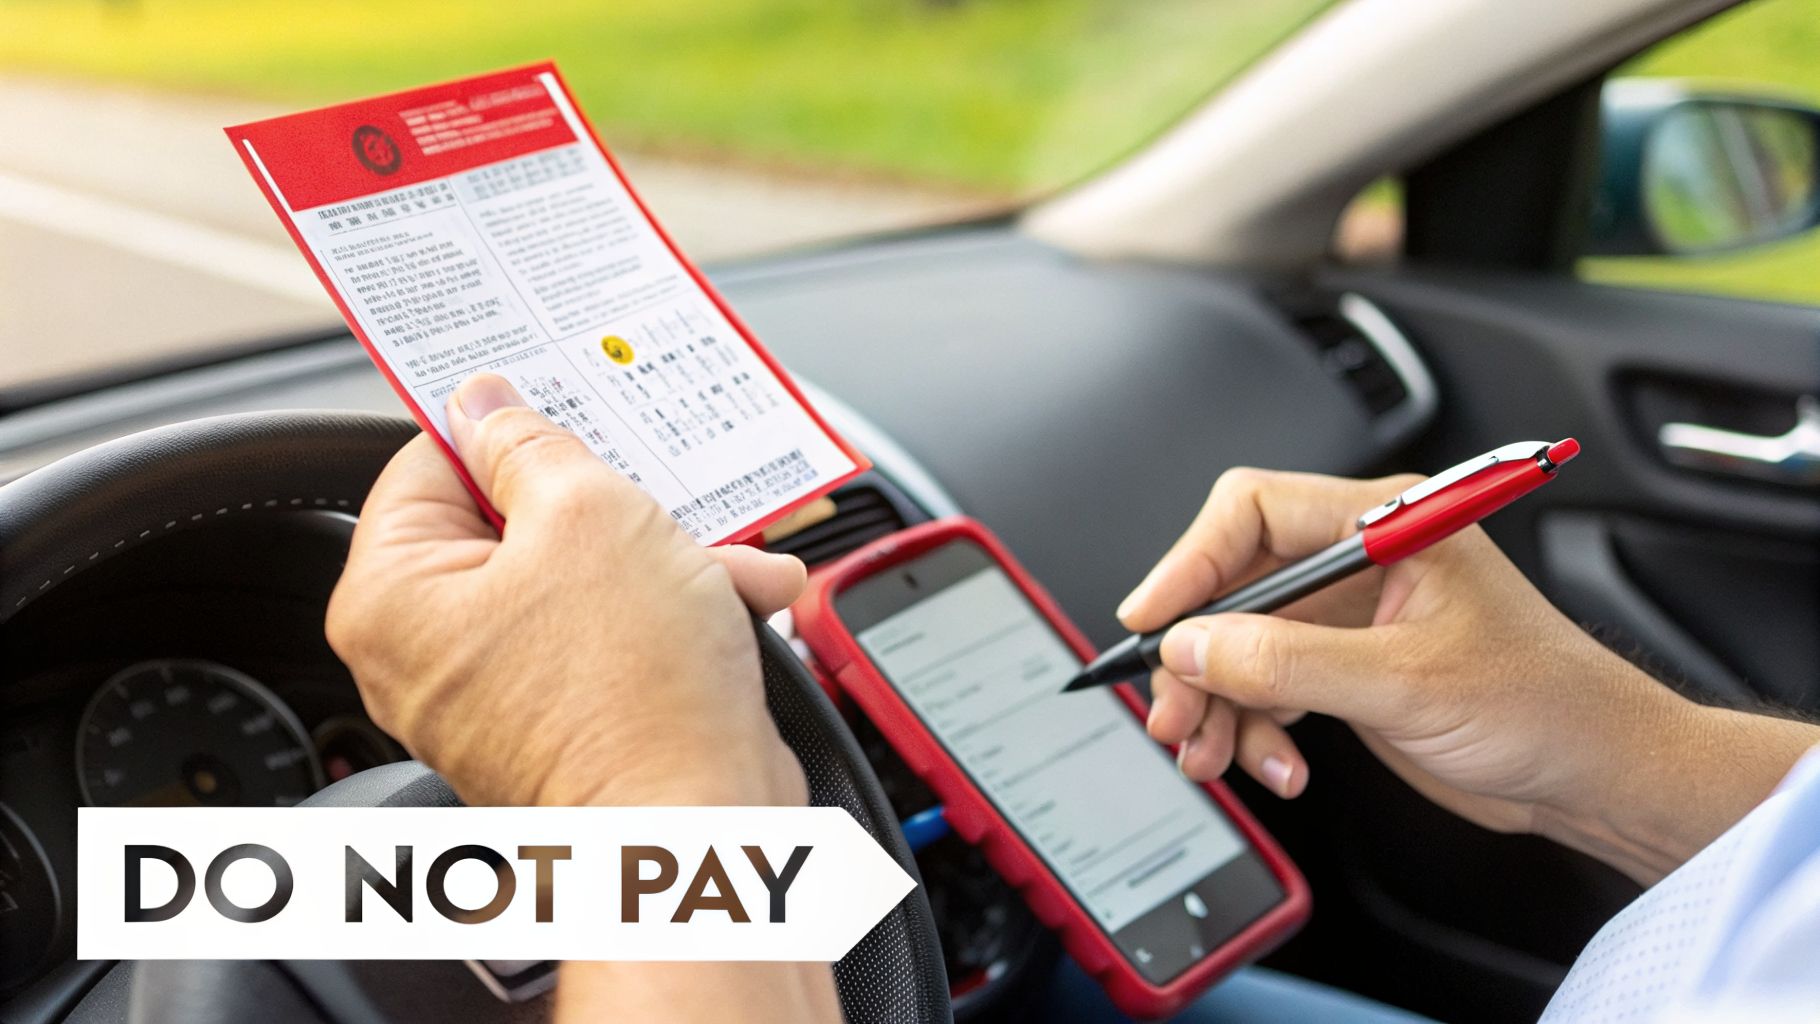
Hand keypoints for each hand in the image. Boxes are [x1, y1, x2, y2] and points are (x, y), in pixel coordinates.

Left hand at [327, 373, 810, 809]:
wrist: (702, 831)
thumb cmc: (635, 692)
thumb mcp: (591, 512)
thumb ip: (531, 442)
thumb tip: (487, 403)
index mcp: (391, 598)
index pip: (426, 461)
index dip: (507, 426)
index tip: (566, 406)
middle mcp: (426, 653)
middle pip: (507, 521)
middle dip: (606, 501)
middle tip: (652, 482)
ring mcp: (495, 694)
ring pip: (573, 578)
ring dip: (659, 555)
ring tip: (722, 556)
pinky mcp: (562, 722)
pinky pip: (603, 635)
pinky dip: (667, 612)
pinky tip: (735, 598)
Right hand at [1120, 468, 1816, 882]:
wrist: (1597, 775)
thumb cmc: (1547, 704)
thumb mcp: (1407, 683)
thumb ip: (1291, 663)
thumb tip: (1195, 645)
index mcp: (1385, 524)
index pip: (1253, 511)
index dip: (1191, 561)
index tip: (1152, 617)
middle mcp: (1359, 561)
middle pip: (1233, 588)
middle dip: (1197, 657)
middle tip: (1174, 714)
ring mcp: (1349, 618)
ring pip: (1239, 646)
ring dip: (1217, 705)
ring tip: (1214, 757)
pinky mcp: (1346, 668)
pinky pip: (1265, 688)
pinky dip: (1255, 730)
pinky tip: (1277, 766)